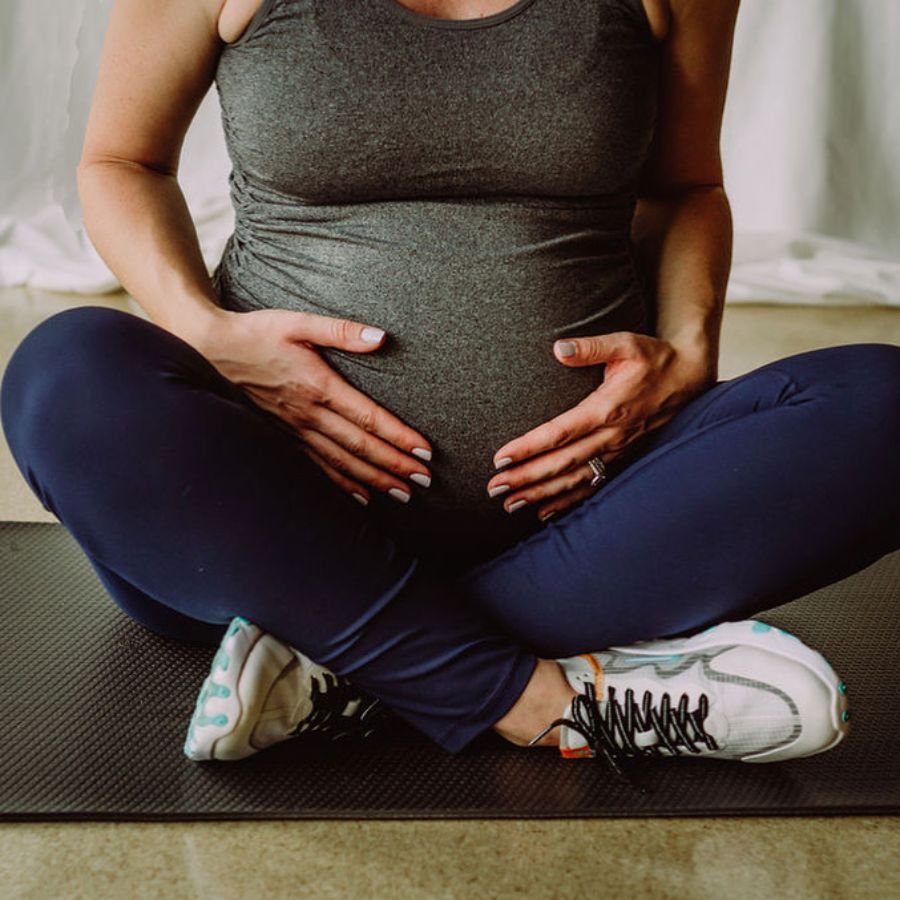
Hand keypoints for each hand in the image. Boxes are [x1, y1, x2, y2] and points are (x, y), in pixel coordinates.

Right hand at [201, 308, 432, 505]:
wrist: (207, 350)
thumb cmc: (255, 333)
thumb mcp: (298, 322)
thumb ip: (341, 330)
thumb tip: (380, 337)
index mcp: (318, 386)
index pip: (368, 418)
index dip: (399, 437)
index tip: (425, 452)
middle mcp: (307, 415)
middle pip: (359, 447)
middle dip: (395, 465)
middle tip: (425, 481)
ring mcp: (292, 431)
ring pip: (340, 463)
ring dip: (373, 479)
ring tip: (402, 493)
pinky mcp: (280, 439)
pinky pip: (315, 469)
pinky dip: (340, 486)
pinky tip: (361, 497)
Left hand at [485, 331, 716, 520]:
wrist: (691, 377)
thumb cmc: (654, 357)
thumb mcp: (626, 343)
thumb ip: (591, 347)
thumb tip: (559, 348)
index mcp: (607, 408)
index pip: (560, 432)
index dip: (529, 447)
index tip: (501, 457)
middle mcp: (612, 435)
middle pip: (562, 462)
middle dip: (526, 478)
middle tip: (493, 488)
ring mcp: (619, 451)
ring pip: (575, 479)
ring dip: (542, 494)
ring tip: (510, 505)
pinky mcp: (623, 458)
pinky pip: (593, 485)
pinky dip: (568, 501)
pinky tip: (544, 512)